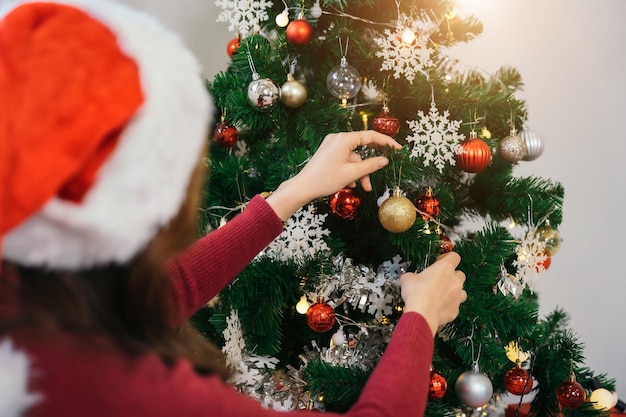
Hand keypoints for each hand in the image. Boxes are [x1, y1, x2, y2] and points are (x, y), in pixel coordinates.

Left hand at [265, 130, 400, 220]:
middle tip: (385, 166)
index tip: (397, 150)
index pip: (370, 136)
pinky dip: (351, 171)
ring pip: (354, 157)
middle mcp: (338, 139)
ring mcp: (332, 146)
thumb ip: (370, 165)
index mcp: (344, 139)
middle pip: (362, 146)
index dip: (386, 142)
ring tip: (364, 187)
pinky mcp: (328, 154)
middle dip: (371, 162)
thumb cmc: (325, 179)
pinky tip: (351, 184)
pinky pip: (345, 160)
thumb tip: (384, 160)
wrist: (302, 187)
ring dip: (360, 171)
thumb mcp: (351, 173)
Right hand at [400, 252, 466, 335]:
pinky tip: (438, 307)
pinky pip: (455, 306)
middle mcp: (455, 280)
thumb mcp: (407, 278)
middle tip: (439, 280)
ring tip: (441, 295)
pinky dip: (449, 306)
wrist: (422, 313)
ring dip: (453, 292)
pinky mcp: (455, 310)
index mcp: (445, 268)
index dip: (447, 257)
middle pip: (460, 274)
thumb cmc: (416, 293)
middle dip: (451, 276)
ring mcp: (457, 296)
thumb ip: (411, 275)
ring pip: (461, 291)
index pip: (454, 256)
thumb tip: (407, 278)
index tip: (439, 261)